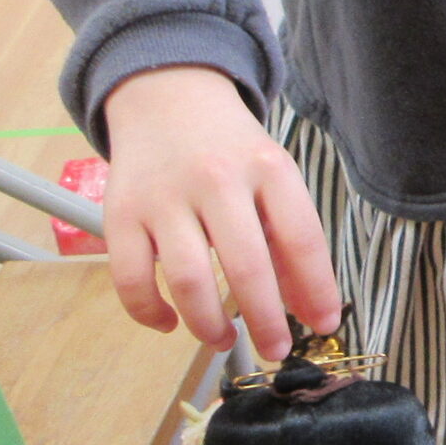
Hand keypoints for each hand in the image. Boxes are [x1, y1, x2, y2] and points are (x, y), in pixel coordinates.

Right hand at [99, 66, 338, 357]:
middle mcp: (217, 180)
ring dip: (210, 325)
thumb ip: (290, 238)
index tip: (324, 325)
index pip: (302, 238)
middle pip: (247, 265)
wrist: (166, 94)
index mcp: (268, 168)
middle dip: (267, 321)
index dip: (318, 290)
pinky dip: (149, 312)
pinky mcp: (121, 214)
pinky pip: (132, 278)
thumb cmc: (230, 148)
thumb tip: (311, 309)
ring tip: (225, 339)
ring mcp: (165, 197)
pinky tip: (170, 322)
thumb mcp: (273, 176)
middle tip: (276, 350)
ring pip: (189, 279)